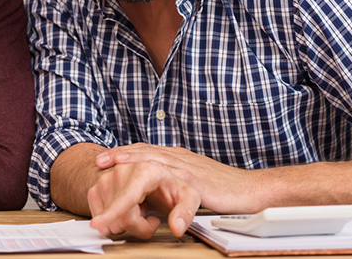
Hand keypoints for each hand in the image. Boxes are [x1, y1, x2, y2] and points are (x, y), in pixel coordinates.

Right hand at [87, 160, 199, 238]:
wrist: (154, 180)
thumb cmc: (169, 187)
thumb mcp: (188, 197)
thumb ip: (185, 212)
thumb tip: (177, 227)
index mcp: (145, 170)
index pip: (128, 197)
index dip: (113, 212)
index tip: (98, 224)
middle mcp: (122, 170)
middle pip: (122, 215)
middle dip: (138, 227)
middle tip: (151, 220)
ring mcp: (107, 177)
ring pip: (110, 219)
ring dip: (125, 224)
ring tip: (138, 213)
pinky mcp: (96, 186)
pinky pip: (97, 214)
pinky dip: (110, 220)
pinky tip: (124, 213)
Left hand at [95, 143, 260, 213]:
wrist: (251, 189)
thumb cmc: (222, 189)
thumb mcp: (188, 184)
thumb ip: (169, 187)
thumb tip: (149, 200)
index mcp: (177, 159)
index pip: (145, 151)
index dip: (124, 153)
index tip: (104, 158)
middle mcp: (180, 159)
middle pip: (145, 152)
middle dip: (120, 155)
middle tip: (100, 160)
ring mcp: (188, 169)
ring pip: (155, 162)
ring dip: (132, 163)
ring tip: (114, 165)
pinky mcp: (199, 183)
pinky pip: (177, 183)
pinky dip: (157, 179)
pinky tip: (145, 179)